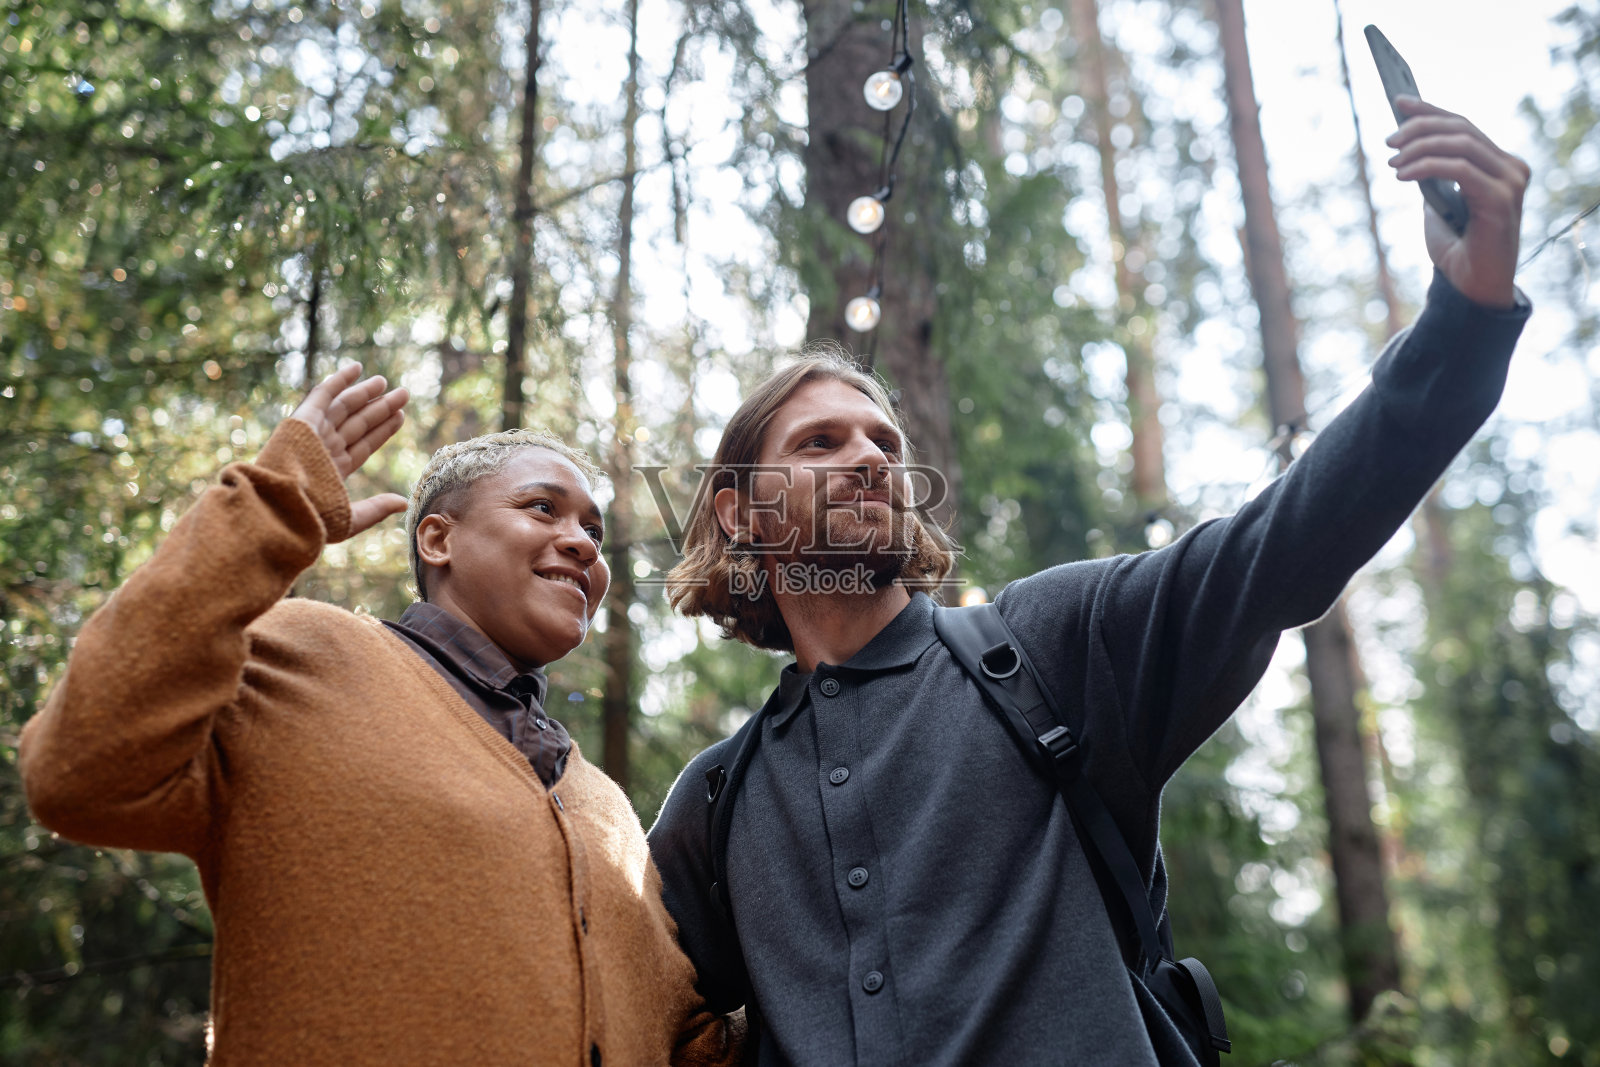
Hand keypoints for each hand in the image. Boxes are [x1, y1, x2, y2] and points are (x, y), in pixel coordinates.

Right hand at [290, 363, 410, 535]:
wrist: (279, 505)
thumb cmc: (310, 517)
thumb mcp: (350, 518)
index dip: (383, 429)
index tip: (401, 416)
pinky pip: (323, 394)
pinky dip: (339, 380)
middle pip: (360, 423)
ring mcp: (315, 433)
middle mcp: (326, 448)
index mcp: (335, 470)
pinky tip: (357, 368)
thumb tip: (404, 503)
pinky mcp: (303, 419)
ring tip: (387, 382)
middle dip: (381, 408)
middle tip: (403, 393)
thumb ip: (377, 509)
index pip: (365, 444)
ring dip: (366, 393)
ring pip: (347, 407)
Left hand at [1386, 97, 1528, 308]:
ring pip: (1460, 144)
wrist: (1472, 287)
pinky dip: (1426, 167)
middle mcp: (1512, 168)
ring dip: (1419, 148)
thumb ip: (1434, 176)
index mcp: (1500, 164)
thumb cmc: (1457, 250)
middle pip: (1462, 129)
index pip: (1465, 126)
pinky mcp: (1500, 198)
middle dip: (1420, 128)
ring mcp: (1510, 181)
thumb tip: (1408, 148)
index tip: (1399, 101)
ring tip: (1391, 161)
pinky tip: (1402, 175)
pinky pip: (1458, 169)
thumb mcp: (1439, 206)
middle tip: (1388, 140)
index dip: (1431, 111)